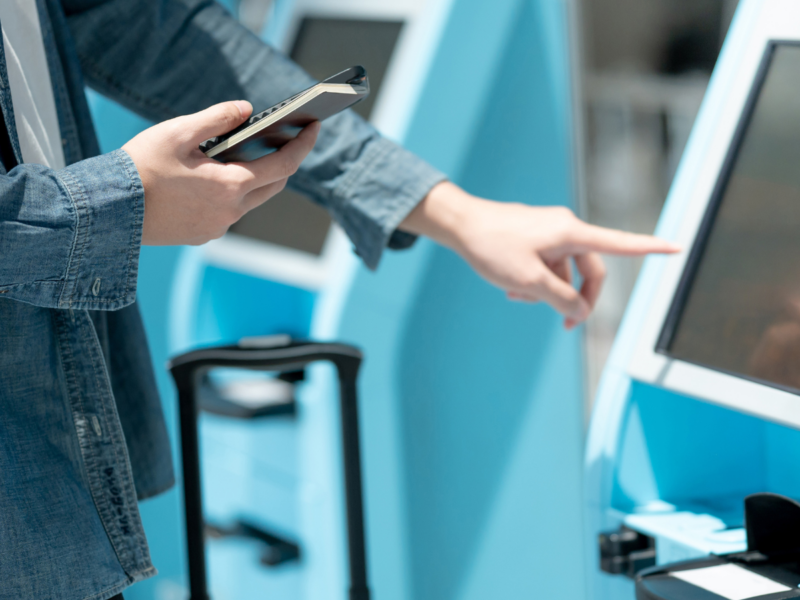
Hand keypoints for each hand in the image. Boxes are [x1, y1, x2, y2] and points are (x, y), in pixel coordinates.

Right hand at [123, 100, 319, 245]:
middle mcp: (231, 212)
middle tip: (280, 138)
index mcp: (231, 185)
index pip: (283, 165)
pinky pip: (227, 212)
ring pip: (249, 200)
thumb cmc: (141, 167)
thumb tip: (247, 110)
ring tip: (239, 155)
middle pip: (272, 185)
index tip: (314, 128)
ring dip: (252, 179)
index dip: (303, 145)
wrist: (109, 210)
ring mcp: (217, 227)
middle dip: (281, 161)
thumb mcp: (178, 132)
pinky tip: (210, 179)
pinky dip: (229, 194)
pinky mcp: (203, 235)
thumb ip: (217, 118)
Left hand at [400, 182, 679, 328]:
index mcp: (571, 233)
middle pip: (590, 271)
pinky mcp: (535, 238)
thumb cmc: (492, 247)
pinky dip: (536, 281)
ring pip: (564, 273)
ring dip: (548, 291)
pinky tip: (512, 290)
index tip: (677, 247)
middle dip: (578, 298)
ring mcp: (549, 233)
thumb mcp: (528, 281)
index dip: (650, 248)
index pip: (620, 244)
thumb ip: (560, 299)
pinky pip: (547, 266)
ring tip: (517, 296)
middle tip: (564, 326)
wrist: (460, 225)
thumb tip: (579, 310)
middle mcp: (565, 229)